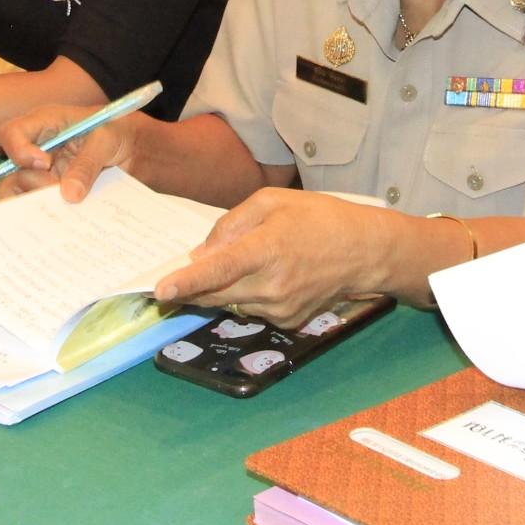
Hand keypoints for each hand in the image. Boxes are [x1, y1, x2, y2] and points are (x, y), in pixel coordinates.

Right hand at [0, 104, 138, 202]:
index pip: (11, 133)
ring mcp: (42, 173)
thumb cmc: (117, 131)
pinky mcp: (52, 191)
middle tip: (57, 191)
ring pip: (19, 193)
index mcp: (44, 123)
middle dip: (30, 185)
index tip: (45, 163)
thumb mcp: (106, 140)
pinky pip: (38, 207)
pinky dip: (47, 215)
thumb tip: (69, 195)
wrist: (134, 148)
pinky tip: (65, 220)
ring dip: (36, 203)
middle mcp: (36, 149)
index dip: (19, 150)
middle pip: (10, 170)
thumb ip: (87, 164)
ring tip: (63, 208)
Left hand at [153, 189, 393, 327]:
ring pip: (229, 302)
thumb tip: (200, 255)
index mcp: (267, 249)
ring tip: (246, 263)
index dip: (187, 281)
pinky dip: (246, 294)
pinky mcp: (287, 322)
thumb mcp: (273, 202)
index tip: (161, 291)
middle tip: (173, 280)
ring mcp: (280, 309)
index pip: (219, 270)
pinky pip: (251, 309)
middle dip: (190, 287)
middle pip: (214, 293)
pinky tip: (267, 277)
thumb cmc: (318, 218)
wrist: (364, 252)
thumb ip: (231, 225)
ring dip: (221, 288)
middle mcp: (272, 285)